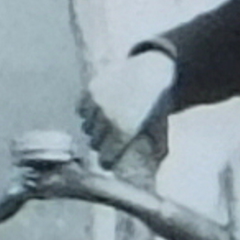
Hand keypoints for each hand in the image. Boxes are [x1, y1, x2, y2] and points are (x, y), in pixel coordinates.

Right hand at [82, 49, 176, 163]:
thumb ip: (151, 148)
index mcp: (125, 130)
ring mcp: (97, 103)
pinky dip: (87, 112)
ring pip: (87, 126)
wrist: (151, 70)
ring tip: (104, 124)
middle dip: (101, 144)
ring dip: (94, 128)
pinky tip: (97, 111)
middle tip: (108, 141)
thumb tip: (149, 169)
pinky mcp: (90, 90)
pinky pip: (81, 109)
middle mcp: (108, 118)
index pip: (106, 157)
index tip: (108, 161)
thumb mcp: (158, 127)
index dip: (107, 161)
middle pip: (94, 143)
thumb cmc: (157, 102)